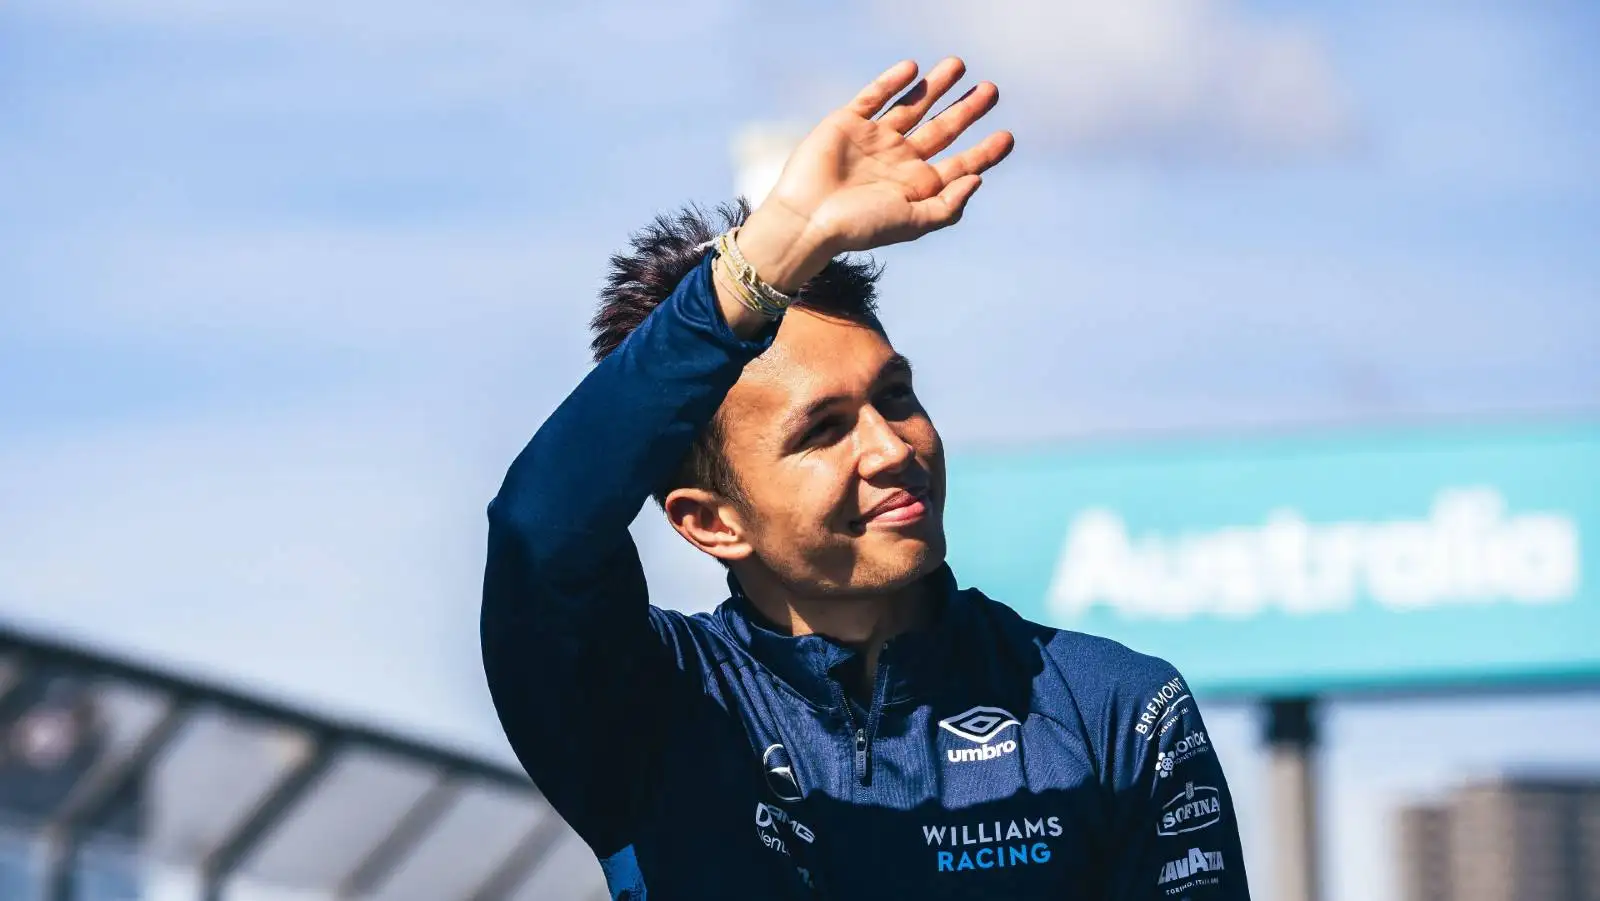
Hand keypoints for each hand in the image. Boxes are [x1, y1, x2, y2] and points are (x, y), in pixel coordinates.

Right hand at [737, 58, 1013, 292]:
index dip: (985, 152)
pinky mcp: (848, 123)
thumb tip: (978, 179)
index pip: (960, 164)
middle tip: (992, 90)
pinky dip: (892, 82)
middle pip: (943, 128)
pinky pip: (875, 96)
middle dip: (967, 110)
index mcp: (917, 186)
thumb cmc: (859, 228)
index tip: (1007, 136)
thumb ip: (948, 205)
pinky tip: (913, 69)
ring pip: (913, 106)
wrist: (807, 218)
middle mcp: (899, 161)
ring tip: (959, 65)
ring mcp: (874, 139)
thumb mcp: (912, 223)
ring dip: (936, 86)